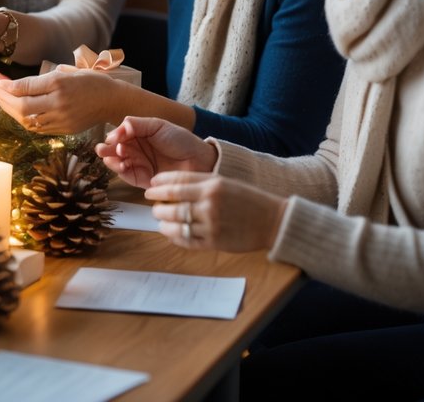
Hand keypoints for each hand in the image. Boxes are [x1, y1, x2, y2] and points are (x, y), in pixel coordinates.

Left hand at [0, 66, 120, 134]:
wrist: (112, 100)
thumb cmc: (91, 81)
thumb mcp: (68, 71)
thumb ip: (43, 77)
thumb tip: (16, 84)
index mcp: (60, 83)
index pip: (25, 87)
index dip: (7, 86)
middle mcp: (59, 102)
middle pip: (22, 106)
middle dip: (4, 99)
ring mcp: (62, 119)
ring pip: (27, 120)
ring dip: (11, 111)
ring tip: (2, 100)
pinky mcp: (64, 129)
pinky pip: (38, 128)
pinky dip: (24, 120)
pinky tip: (18, 111)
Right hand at [95, 116, 217, 188]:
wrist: (198, 160)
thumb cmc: (181, 140)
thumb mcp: (158, 126)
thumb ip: (137, 124)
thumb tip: (119, 128)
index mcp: (137, 134)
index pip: (118, 135)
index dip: (113, 136)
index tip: (114, 138)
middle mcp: (135, 149)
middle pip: (113, 149)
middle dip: (106, 150)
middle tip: (103, 150)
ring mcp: (137, 164)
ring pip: (116, 163)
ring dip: (112, 160)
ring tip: (118, 157)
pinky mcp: (141, 179)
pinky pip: (125, 175)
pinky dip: (120, 171)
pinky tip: (122, 165)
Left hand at [145, 171, 287, 251]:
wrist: (273, 220)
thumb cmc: (248, 199)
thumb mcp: (224, 182)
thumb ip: (199, 182)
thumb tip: (170, 185)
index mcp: (212, 186)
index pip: (176, 183)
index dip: (158, 185)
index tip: (150, 187)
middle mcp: (209, 204)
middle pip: (172, 205)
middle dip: (158, 206)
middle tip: (154, 206)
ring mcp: (211, 225)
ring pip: (176, 224)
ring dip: (163, 222)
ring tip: (160, 220)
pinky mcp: (214, 242)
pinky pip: (186, 240)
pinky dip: (175, 237)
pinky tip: (171, 233)